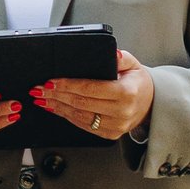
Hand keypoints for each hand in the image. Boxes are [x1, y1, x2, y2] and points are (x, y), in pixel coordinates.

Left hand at [31, 49, 153, 140]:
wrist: (150, 104)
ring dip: (57, 107)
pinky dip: (66, 115)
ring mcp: (115, 125)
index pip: (90, 88)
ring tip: (42, 98)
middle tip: (38, 89)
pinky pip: (83, 125)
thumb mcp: (133, 64)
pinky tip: (54, 108)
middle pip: (81, 103)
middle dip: (56, 95)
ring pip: (79, 116)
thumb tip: (112, 53)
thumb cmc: (138, 83)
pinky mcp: (109, 134)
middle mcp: (121, 111)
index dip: (68, 85)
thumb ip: (121, 57)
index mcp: (126, 93)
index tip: (50, 81)